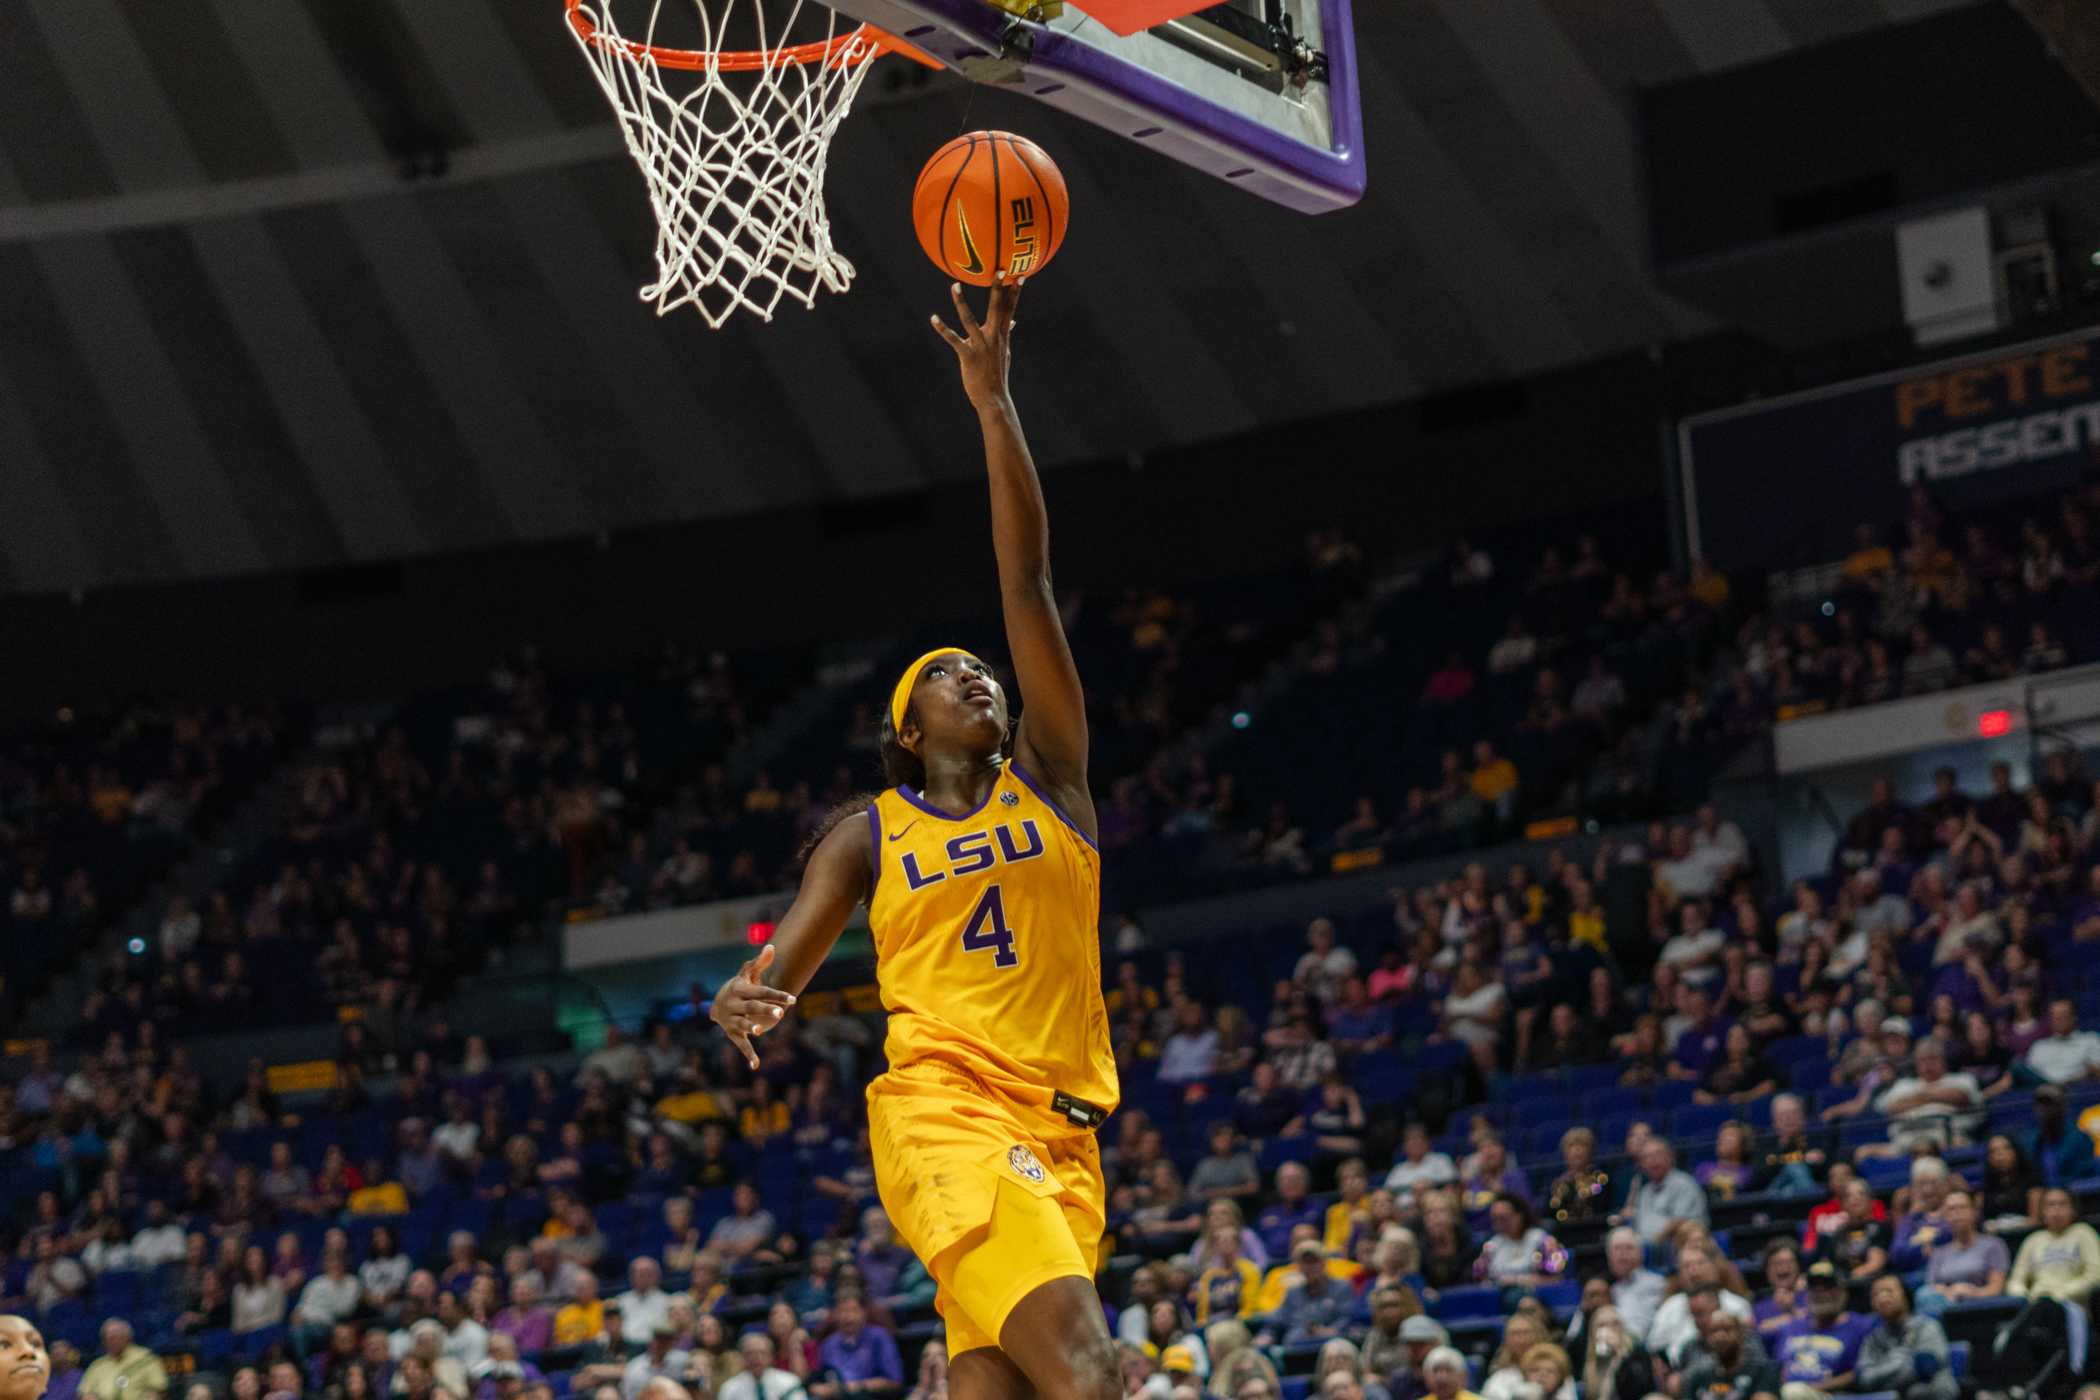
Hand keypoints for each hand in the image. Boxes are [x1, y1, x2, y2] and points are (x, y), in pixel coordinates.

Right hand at [711, 944, 795, 1067]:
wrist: (717, 1002)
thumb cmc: (740, 986)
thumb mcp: (747, 973)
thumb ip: (760, 963)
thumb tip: (772, 946)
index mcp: (740, 989)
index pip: (761, 991)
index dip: (777, 994)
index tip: (793, 999)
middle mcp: (734, 1004)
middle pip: (752, 1007)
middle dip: (765, 1009)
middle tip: (780, 1013)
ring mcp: (731, 1020)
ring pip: (742, 1024)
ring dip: (750, 1028)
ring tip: (760, 1031)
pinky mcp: (731, 1033)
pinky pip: (740, 1045)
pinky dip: (748, 1055)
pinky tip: (756, 1065)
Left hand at [931, 274, 1019, 409]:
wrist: (993, 398)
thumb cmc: (997, 374)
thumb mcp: (1005, 352)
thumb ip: (1007, 334)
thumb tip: (1014, 322)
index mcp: (1002, 335)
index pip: (1010, 309)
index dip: (1015, 292)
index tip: (1020, 275)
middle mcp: (993, 337)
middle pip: (997, 308)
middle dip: (998, 289)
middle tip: (999, 269)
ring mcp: (981, 346)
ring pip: (970, 320)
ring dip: (961, 303)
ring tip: (954, 285)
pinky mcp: (968, 356)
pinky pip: (954, 339)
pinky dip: (943, 329)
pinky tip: (933, 318)